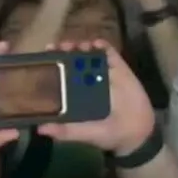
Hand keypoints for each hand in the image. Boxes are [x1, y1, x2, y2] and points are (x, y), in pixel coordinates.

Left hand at [36, 40, 154, 155]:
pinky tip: (97, 43)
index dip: (51, 63)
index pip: (58, 73)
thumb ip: (65, 131)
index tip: (45, 54)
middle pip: (71, 59)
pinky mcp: (120, 70)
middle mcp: (84, 80)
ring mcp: (102, 73)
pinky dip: (103, 46)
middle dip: (64, 50)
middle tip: (61, 46)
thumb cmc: (107, 133)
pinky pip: (110, 54)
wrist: (137, 133)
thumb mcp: (84, 133)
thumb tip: (40, 129)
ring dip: (81, 46)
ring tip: (77, 45)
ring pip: (88, 54)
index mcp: (72, 93)